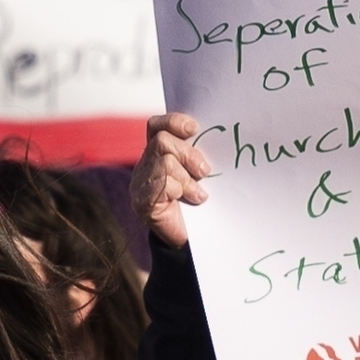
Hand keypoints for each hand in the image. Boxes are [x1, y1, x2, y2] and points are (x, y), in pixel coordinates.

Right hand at [138, 112, 213, 250]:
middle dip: (188, 153)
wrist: (189, 238)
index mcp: (158, 152)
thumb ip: (198, 154)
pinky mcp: (142, 203)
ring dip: (187, 176)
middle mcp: (145, 165)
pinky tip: (195, 199)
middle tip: (204, 170)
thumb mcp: (199, 172)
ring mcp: (140, 184)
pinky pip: (162, 185)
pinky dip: (182, 190)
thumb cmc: (198, 201)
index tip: (194, 129)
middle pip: (161, 141)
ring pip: (164, 162)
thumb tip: (220, 137)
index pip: (156, 125)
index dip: (174, 121)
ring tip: (199, 191)